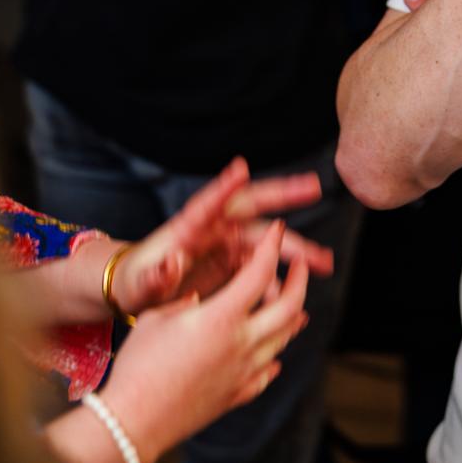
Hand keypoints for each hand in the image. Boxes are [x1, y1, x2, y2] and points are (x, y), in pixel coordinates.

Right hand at [95, 222, 311, 462]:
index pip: (259, 273)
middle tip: (298, 265)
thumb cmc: (137, 364)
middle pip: (289, 307)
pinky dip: (274, 355)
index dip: (271, 248)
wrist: (134, 420)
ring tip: (294, 304)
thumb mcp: (157, 318)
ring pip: (284, 339)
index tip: (277, 232)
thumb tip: (201, 300)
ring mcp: (244, 372)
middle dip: (299, 280)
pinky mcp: (238, 395)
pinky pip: (267, 371)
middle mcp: (241, 344)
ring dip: (293, 316)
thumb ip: (187, 302)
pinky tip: (271, 353)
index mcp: (221, 318)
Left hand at [109, 157, 334, 314]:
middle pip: (252, 208)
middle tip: (315, 186)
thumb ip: (156, 275)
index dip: (225, 186)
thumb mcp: (141, 284)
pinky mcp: (234, 261)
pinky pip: (263, 264)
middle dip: (284, 195)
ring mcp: (226, 243)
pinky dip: (280, 277)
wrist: (140, 292)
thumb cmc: (137, 284)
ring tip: (324, 261)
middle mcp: (213, 229)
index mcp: (188, 228)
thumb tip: (170, 262)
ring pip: (267, 240)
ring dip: (295, 247)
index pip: (209, 202)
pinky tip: (294, 294)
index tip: (241, 168)